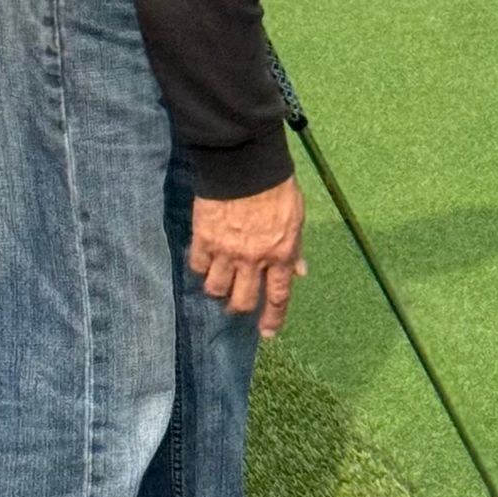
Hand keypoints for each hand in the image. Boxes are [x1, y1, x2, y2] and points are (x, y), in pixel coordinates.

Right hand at [189, 176, 306, 335]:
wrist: (245, 163)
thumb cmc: (276, 187)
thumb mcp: (296, 217)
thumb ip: (295, 248)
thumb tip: (299, 272)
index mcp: (281, 253)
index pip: (278, 296)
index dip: (272, 318)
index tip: (267, 333)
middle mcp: (254, 259)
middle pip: (241, 301)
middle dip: (238, 308)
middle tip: (235, 304)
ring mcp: (227, 251)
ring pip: (215, 288)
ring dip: (217, 290)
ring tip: (218, 282)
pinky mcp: (203, 239)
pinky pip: (197, 266)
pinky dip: (200, 267)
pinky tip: (204, 260)